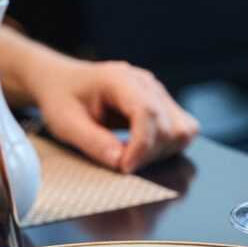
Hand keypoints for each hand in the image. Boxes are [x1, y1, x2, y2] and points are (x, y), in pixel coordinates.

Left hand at [30, 59, 198, 172]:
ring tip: (131, 156)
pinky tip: (143, 151)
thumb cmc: (63, 99)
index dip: (141, 146)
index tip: (124, 167)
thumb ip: (92, 141)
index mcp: (119, 79)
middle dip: (147, 154)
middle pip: (167, 126)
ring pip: (182, 131)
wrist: (64, 83)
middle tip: (119, 164)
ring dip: (160, 153)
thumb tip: (119, 161)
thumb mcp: (65, 122)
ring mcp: (158, 93)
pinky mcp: (164, 105)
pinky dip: (170, 148)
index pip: (146, 112)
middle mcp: (146, 83)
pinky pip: (184, 130)